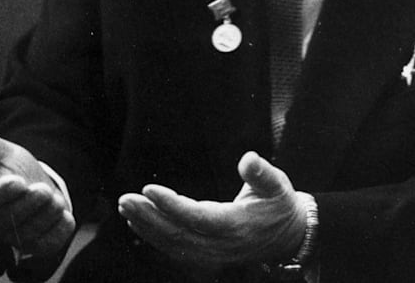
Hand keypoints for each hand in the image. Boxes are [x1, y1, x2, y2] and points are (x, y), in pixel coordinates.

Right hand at [0, 123, 74, 257]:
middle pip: (11, 217)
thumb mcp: (3, 152)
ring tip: (57, 200)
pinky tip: (65, 217)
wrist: (36, 186)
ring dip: (46, 216)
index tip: (19, 181)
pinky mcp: (35, 246)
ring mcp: (16, 236)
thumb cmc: (14, 169)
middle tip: (43, 189)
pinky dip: (58, 232)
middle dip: (30, 203)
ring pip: (30, 232)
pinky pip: (47, 244)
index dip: (4, 192)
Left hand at [117, 152, 307, 271]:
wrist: (289, 237)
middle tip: (125, 199)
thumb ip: (262, 172)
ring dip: (146, 226)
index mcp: (236, 225)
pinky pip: (175, 250)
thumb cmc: (279, 205)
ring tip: (125, 207)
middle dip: (149, 217)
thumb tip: (248, 158)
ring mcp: (212, 253)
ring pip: (173, 244)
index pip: (198, 218)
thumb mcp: (278, 185)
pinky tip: (137, 221)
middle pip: (178, 234)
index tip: (149, 190)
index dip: (171, 206)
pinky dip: (154, 237)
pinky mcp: (206, 256)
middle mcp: (221, 244)